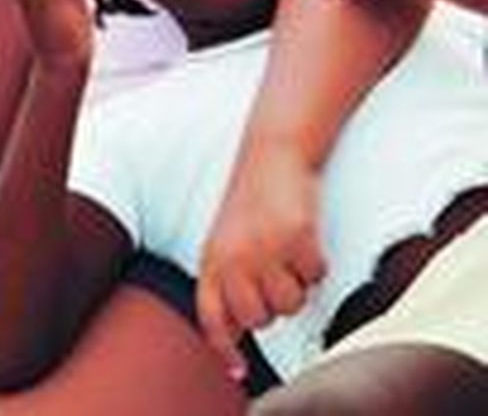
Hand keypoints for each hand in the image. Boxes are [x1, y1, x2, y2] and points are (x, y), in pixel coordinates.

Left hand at [196, 144, 325, 382]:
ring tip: (287, 253)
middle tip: (276, 275)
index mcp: (210, 260)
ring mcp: (264, 249)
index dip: (223, 347)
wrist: (270, 155)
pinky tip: (304, 238)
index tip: (239, 371)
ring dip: (298, 286)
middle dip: (274, 306)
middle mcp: (233, 258)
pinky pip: (316, 275)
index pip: (212, 316)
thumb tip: (237, 331)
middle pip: (261, 319)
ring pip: (292, 303)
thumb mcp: (224, 243)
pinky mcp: (297, 236)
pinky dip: (316, 263)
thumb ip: (227, 282)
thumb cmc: (250, 204)